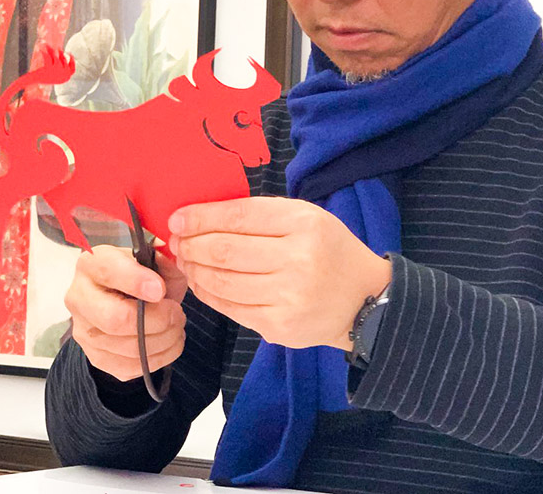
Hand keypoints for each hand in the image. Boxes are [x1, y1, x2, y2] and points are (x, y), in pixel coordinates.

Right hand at [65, 245, 187, 381]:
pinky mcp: (95, 356)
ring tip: (177, 328)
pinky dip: (158, 358)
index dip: (137, 282)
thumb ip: (164, 262)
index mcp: (92, 264)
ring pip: (129, 348)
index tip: (161, 290)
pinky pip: (130, 367)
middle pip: (116, 319)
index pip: (109, 272)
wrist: (123, 299)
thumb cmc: (141, 276)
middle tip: (177, 314)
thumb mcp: (154, 260)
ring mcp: (84, 330)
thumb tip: (167, 275)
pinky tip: (168, 343)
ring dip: (165, 341)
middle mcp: (80, 297)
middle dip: (158, 320)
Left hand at [169, 197, 391, 350]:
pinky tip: (203, 283)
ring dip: (195, 270)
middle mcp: (298, 260)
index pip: (238, 217)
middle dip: (191, 245)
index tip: (177, 220)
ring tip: (187, 262)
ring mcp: (289, 297)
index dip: (200, 218)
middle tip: (177, 243)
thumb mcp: (305, 218)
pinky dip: (209, 294)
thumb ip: (258, 215)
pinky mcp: (279, 326)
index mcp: (304, 224)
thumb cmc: (328, 250)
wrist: (365, 300)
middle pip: (224, 251)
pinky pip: (230, 308)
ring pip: (221, 282)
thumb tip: (200, 218)